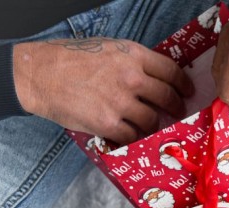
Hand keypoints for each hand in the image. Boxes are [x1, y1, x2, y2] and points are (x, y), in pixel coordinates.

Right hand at [13, 38, 193, 144]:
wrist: (41, 75)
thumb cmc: (70, 59)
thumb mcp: (106, 49)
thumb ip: (131, 62)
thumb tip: (153, 78)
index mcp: (132, 55)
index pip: (170, 71)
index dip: (183, 84)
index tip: (187, 92)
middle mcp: (131, 78)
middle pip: (168, 98)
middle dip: (176, 108)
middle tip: (177, 113)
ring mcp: (121, 103)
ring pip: (152, 120)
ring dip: (152, 125)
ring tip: (146, 124)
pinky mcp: (109, 124)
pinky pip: (132, 136)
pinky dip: (132, 137)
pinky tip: (128, 134)